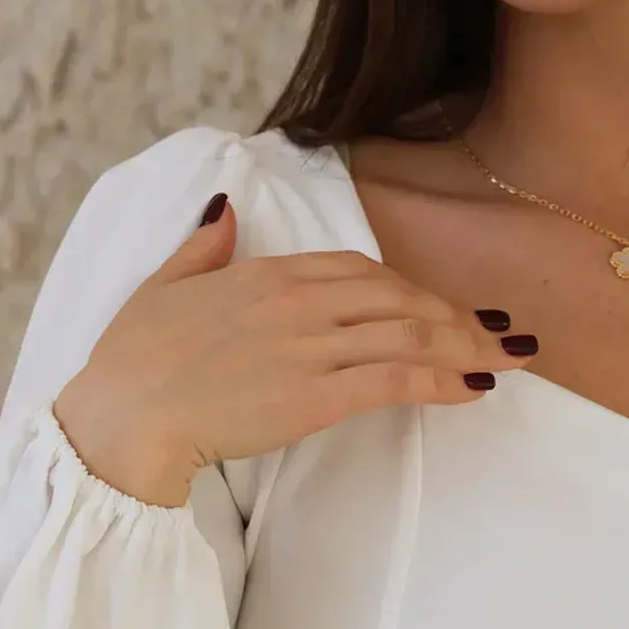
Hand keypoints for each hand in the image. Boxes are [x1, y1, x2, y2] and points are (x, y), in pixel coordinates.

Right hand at [53, 193, 537, 507]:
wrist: (123, 417)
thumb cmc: (132, 362)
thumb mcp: (162, 286)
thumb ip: (202, 247)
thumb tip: (224, 211)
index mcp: (266, 272)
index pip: (357, 270)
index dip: (408, 289)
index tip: (441, 306)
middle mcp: (298, 301)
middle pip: (397, 298)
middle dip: (453, 316)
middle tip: (495, 335)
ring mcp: (310, 346)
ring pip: (408, 333)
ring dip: (464, 346)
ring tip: (505, 361)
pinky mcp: (316, 394)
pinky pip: (395, 377)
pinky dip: (442, 379)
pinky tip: (473, 387)